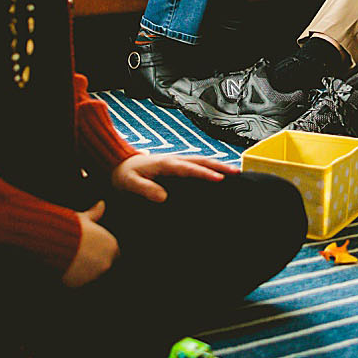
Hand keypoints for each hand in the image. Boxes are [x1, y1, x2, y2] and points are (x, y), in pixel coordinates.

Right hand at [63, 201, 117, 286]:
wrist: (54, 240)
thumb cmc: (70, 227)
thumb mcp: (83, 218)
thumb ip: (95, 213)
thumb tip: (101, 203)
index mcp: (112, 246)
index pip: (114, 255)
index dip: (102, 254)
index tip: (91, 252)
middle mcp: (107, 262)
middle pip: (104, 267)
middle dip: (95, 265)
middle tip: (80, 260)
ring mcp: (95, 275)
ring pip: (93, 277)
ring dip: (85, 274)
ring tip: (72, 265)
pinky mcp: (82, 284)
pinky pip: (79, 285)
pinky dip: (74, 281)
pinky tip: (66, 272)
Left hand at [109, 152, 237, 202]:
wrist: (119, 164)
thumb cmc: (125, 175)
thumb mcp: (129, 183)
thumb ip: (145, 189)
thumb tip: (163, 197)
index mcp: (166, 164)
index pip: (189, 168)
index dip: (205, 173)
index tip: (220, 179)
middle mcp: (174, 160)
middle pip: (202, 160)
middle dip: (220, 166)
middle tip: (237, 173)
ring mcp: (177, 161)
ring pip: (201, 161)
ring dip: (218, 165)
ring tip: (235, 172)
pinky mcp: (177, 165)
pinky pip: (197, 165)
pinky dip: (210, 167)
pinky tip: (218, 174)